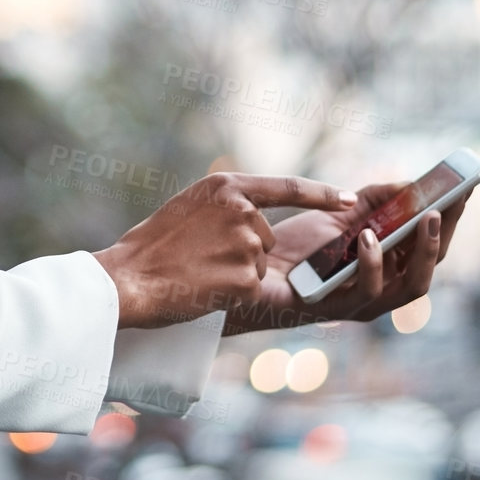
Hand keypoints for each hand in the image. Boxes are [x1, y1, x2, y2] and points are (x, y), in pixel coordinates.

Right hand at [92, 171, 356, 328]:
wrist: (130, 279)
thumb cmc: (151, 246)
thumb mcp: (189, 207)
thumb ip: (226, 206)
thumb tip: (256, 217)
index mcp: (226, 186)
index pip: (287, 187)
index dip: (321, 194)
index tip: (349, 197)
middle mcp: (242, 211)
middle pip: (265, 237)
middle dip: (242, 252)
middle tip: (199, 258)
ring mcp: (247, 244)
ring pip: (259, 264)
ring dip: (236, 273)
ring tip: (199, 273)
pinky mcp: (247, 278)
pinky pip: (252, 287)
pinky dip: (231, 293)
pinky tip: (205, 289)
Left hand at [219, 181, 468, 336]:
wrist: (250, 270)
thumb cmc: (296, 247)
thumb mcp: (338, 215)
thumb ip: (372, 200)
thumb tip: (409, 184)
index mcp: (388, 267)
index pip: (430, 245)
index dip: (450, 220)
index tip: (465, 188)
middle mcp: (382, 289)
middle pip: (428, 270)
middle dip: (442, 238)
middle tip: (444, 208)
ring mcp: (362, 304)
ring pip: (409, 289)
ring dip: (420, 254)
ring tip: (421, 220)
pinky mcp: (335, 311)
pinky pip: (365, 293)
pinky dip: (372, 264)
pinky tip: (367, 237)